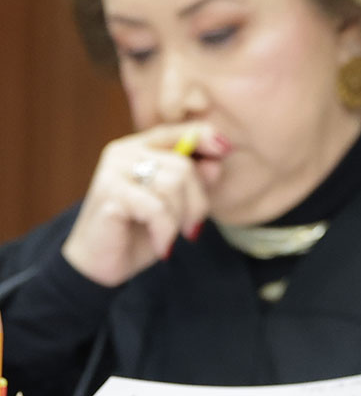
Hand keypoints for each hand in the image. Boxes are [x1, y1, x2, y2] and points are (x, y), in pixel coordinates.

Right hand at [60, 123, 225, 286]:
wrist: (100, 263)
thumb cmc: (139, 231)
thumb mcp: (175, 205)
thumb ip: (193, 181)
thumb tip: (216, 163)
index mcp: (138, 149)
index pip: (178, 132)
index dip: (205, 137)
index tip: (225, 150)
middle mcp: (123, 153)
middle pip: (183, 166)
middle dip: (196, 203)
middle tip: (190, 228)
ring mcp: (113, 170)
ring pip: (173, 184)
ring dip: (180, 218)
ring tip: (168, 235)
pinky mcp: (109, 193)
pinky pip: (157, 207)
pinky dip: (165, 231)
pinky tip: (161, 245)